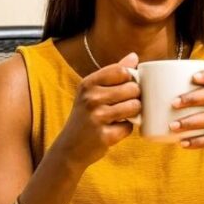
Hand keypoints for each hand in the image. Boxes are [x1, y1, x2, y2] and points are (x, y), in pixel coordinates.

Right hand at [54, 52, 140, 167]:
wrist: (69, 147)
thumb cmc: (86, 115)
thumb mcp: (92, 91)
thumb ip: (113, 72)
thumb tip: (134, 56)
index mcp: (88, 83)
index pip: (122, 71)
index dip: (130, 79)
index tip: (125, 86)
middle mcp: (91, 98)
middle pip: (132, 88)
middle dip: (134, 97)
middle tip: (123, 104)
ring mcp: (97, 117)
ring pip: (134, 107)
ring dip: (133, 113)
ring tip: (121, 116)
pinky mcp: (105, 136)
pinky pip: (129, 127)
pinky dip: (125, 130)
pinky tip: (114, 130)